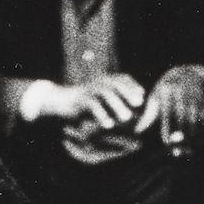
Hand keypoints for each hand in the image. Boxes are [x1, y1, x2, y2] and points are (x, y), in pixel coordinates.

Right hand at [23, 76, 144, 129]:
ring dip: (117, 105)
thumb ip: (115, 106)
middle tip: (139, 104)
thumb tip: (134, 116)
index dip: (133, 85)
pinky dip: (101, 114)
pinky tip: (108, 125)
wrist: (60, 101)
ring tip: (127, 118)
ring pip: (105, 93)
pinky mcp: (80, 100)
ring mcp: (88, 90)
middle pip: (116, 84)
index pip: (122, 78)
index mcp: (104, 80)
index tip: (143, 97)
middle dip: (128, 93)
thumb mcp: (101, 103)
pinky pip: (92, 105)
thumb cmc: (84, 104)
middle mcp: (97, 82)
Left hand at [137, 64, 203, 151]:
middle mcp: (182, 93)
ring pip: (195, 122)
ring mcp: (194, 98)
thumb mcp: (155, 98)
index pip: (167, 115)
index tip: (167, 144)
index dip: (167, 130)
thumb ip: (147, 116)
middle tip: (178, 152)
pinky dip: (200, 133)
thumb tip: (136, 133)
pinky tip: (196, 143)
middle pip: (183, 120)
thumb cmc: (166, 90)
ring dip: (192, 138)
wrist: (188, 73)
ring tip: (188, 150)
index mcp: (166, 92)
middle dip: (181, 138)